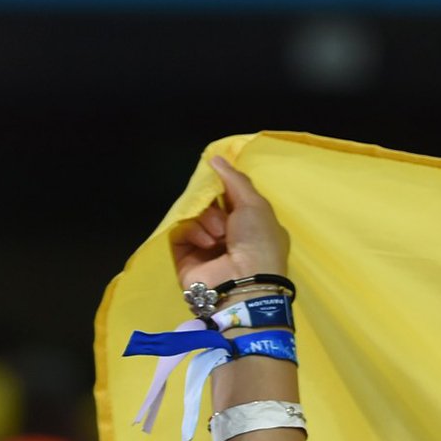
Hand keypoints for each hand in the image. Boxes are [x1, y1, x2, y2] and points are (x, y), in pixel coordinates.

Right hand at [171, 156, 291, 290]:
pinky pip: (181, 232)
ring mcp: (206, 248)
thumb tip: (216, 158)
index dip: (223, 188)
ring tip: (219, 237)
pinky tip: (206, 244)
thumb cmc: (259, 242)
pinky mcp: (186, 258)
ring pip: (195, 217)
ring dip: (207, 222)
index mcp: (253, 226)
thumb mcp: (255, 205)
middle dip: (216, 209)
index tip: (216, 177)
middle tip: (225, 222)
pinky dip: (192, 233)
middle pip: (210, 206)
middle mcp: (230, 237)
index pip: (231, 199)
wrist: (244, 282)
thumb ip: (235, 180)